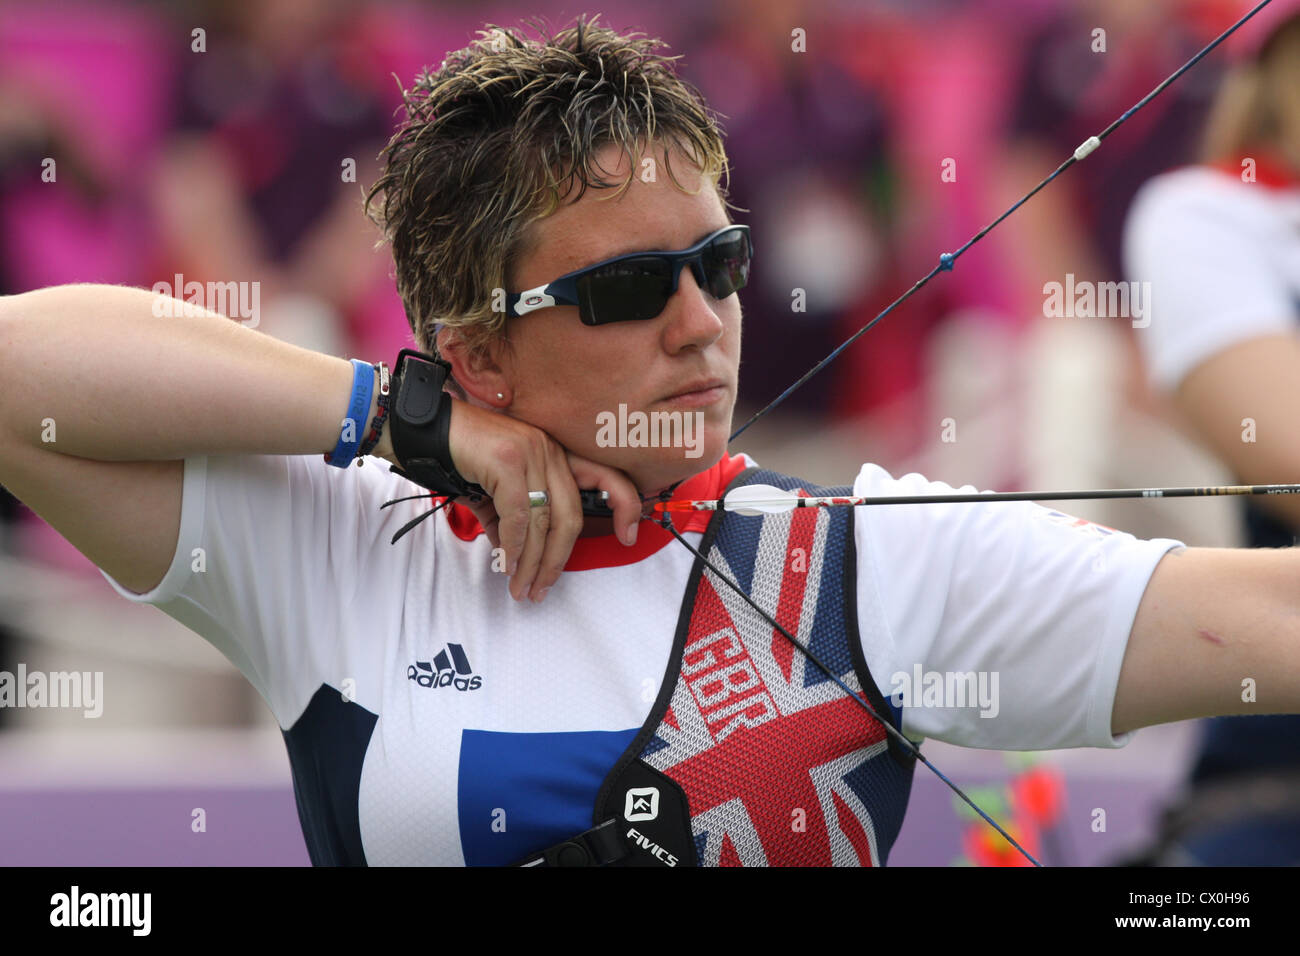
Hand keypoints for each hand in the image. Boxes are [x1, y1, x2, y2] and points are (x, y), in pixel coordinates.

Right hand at [438, 397, 643, 602]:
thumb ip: (511, 523)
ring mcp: (531, 451)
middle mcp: (550, 449)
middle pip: (570, 516)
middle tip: (540, 589)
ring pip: (544, 521)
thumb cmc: (460, 458)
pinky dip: (514, 545)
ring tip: (519, 587)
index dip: (624, 506)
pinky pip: (519, 514)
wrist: (422, 429)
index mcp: (555, 454)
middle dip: (557, 561)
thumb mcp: (496, 492)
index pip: (606, 476)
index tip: (629, 537)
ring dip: (531, 563)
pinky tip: (506, 563)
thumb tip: (516, 559)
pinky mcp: (508, 460)